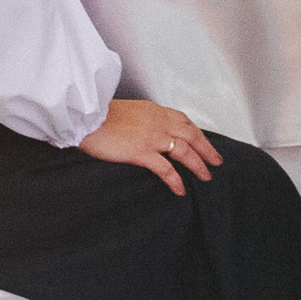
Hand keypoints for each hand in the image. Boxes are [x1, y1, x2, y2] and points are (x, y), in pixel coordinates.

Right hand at [80, 96, 217, 196]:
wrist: (84, 116)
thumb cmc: (96, 115)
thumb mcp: (123, 111)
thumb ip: (137, 120)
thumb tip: (139, 131)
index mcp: (152, 110)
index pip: (182, 120)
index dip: (195, 132)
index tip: (202, 140)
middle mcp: (157, 121)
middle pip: (191, 134)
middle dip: (206, 148)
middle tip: (216, 161)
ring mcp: (151, 136)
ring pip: (185, 151)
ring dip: (198, 164)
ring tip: (206, 176)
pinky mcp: (142, 152)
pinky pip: (166, 169)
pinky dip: (176, 180)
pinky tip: (180, 189)